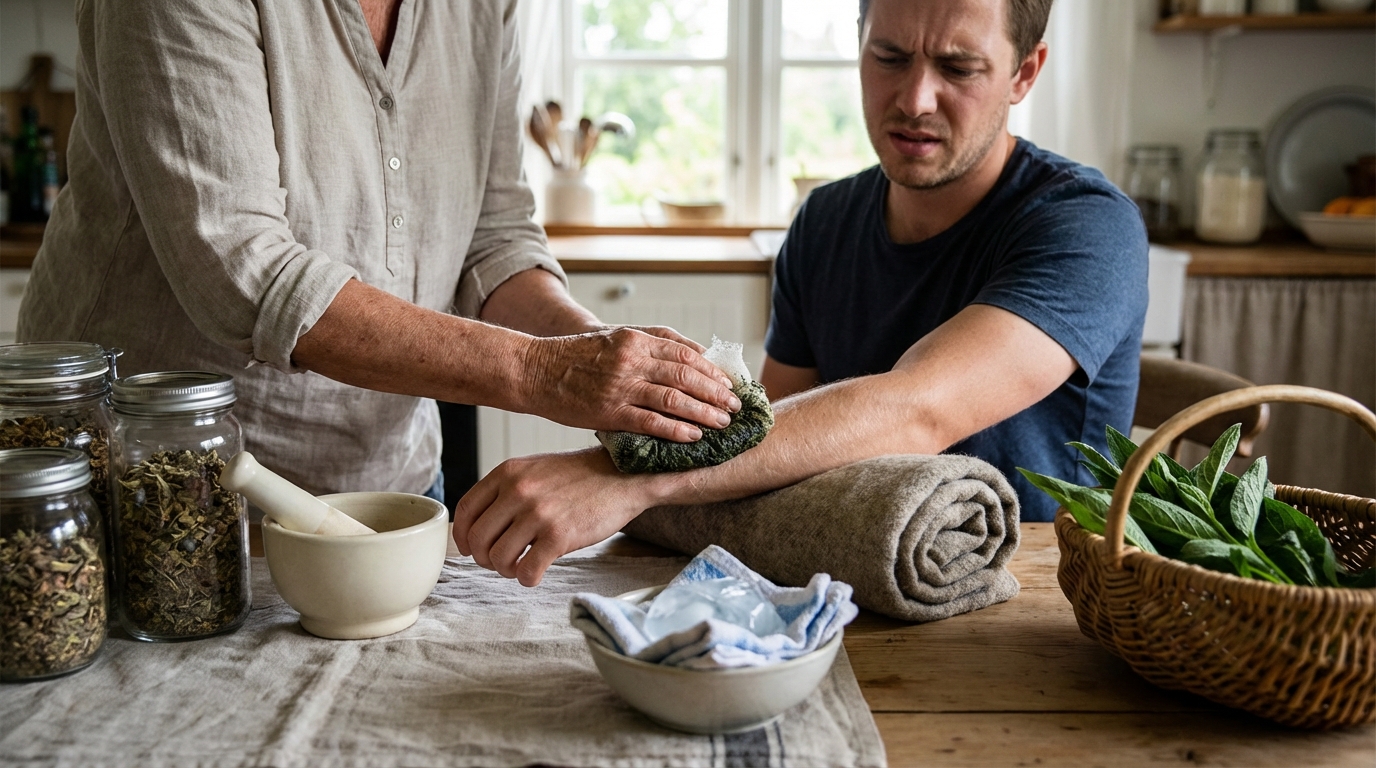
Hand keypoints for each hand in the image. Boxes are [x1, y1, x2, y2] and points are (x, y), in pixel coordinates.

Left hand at [453, 449, 663, 585]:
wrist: (624, 475)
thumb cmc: (580, 477)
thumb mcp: (535, 469)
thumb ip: (507, 490)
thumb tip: (479, 526)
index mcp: (508, 472)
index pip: (465, 510)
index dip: (462, 537)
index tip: (470, 549)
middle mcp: (518, 490)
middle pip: (477, 539)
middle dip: (485, 559)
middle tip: (501, 562)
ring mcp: (538, 513)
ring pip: (498, 559)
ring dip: (506, 570)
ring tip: (521, 565)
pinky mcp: (559, 536)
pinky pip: (526, 572)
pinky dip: (527, 578)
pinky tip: (537, 572)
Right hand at [522, 327, 740, 441]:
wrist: (535, 371)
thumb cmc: (576, 356)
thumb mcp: (615, 337)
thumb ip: (651, 343)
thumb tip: (693, 353)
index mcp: (635, 339)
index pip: (685, 354)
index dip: (712, 370)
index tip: (729, 384)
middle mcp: (631, 360)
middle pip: (687, 376)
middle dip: (716, 393)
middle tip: (735, 407)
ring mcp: (621, 387)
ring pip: (675, 400)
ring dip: (704, 413)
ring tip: (723, 423)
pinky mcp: (609, 412)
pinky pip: (651, 423)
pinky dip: (677, 430)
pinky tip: (694, 437)